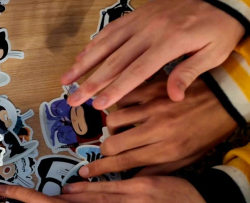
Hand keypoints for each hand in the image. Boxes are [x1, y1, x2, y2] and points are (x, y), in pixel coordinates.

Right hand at [63, 0, 243, 108]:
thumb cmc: (219, 28)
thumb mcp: (214, 53)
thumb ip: (189, 73)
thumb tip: (173, 97)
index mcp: (169, 43)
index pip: (136, 72)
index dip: (115, 90)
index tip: (98, 105)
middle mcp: (149, 31)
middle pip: (114, 62)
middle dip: (90, 83)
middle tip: (73, 100)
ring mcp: (140, 21)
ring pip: (105, 45)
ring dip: (83, 64)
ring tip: (65, 81)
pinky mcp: (137, 15)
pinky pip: (110, 31)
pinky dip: (93, 45)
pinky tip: (80, 57)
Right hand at [79, 79, 234, 176]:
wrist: (228, 100)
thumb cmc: (207, 131)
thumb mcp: (187, 158)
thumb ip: (156, 169)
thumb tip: (129, 179)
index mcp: (166, 149)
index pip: (123, 164)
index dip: (99, 170)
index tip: (85, 173)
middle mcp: (157, 129)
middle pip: (112, 143)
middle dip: (105, 149)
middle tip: (110, 149)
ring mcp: (154, 106)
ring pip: (113, 119)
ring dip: (114, 126)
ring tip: (122, 127)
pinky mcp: (154, 88)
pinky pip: (124, 96)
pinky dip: (120, 102)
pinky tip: (126, 106)